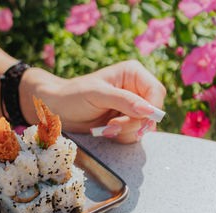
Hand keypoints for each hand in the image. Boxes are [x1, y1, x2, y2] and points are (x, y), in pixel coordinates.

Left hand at [48, 60, 165, 142]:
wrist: (58, 110)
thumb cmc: (74, 95)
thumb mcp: (98, 94)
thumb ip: (124, 100)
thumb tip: (148, 110)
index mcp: (133, 73)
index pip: (157, 92)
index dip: (152, 108)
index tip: (140, 120)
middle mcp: (136, 89)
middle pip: (152, 112)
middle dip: (134, 123)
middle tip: (111, 126)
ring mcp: (132, 107)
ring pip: (144, 126)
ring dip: (125, 131)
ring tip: (104, 128)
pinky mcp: (125, 121)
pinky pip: (134, 134)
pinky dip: (121, 136)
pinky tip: (105, 130)